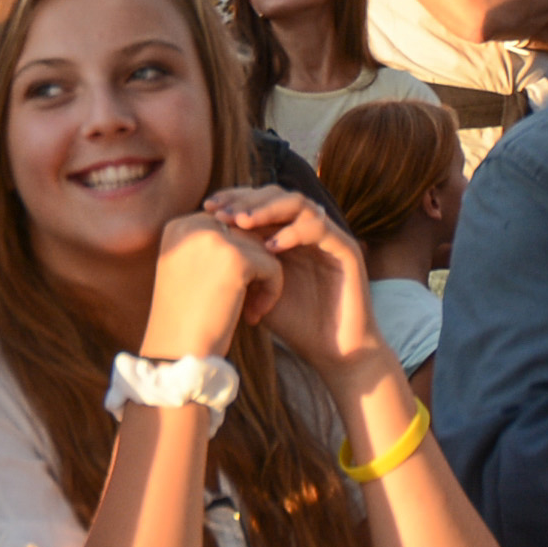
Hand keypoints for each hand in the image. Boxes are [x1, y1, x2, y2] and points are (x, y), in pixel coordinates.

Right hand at [143, 209, 277, 356]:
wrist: (178, 353)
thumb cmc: (185, 322)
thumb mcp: (190, 273)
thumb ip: (213, 249)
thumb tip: (256, 235)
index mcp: (179, 227)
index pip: (227, 226)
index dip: (238, 258)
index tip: (229, 292)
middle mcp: (193, 225)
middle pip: (246, 233)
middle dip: (254, 267)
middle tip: (245, 303)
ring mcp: (214, 239)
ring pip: (263, 248)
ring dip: (263, 280)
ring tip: (250, 310)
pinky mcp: (236, 258)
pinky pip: (273, 266)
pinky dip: (271, 292)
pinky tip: (253, 316)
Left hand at [206, 183, 379, 374]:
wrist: (332, 353)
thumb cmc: (292, 323)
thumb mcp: (254, 288)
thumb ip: (237, 261)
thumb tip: (200, 238)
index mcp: (284, 232)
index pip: (258, 199)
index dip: (233, 198)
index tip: (207, 207)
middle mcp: (306, 229)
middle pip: (276, 194)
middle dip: (247, 200)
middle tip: (223, 213)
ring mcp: (327, 237)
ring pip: (299, 203)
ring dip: (268, 209)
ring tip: (243, 223)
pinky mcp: (347, 250)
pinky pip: (321, 228)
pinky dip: (294, 232)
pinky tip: (272, 247)